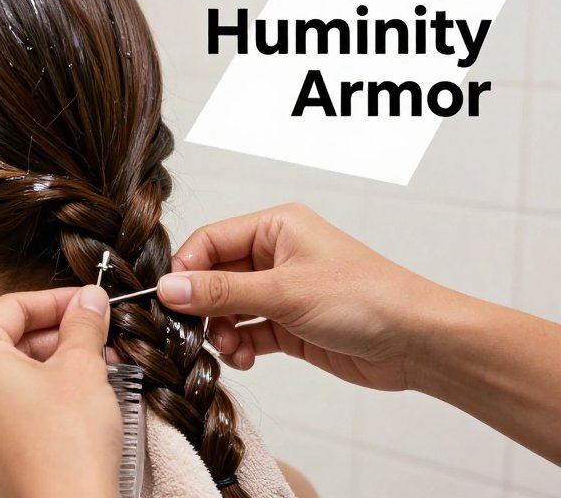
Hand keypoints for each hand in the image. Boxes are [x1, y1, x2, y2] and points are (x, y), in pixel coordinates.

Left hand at [0, 286, 121, 497]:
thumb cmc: (66, 448)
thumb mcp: (83, 367)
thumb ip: (83, 324)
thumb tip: (89, 301)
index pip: (12, 307)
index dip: (56, 299)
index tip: (88, 301)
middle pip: (7, 340)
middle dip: (57, 335)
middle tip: (97, 334)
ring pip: (9, 376)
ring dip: (53, 365)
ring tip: (96, 367)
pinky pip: (8, 409)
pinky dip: (40, 397)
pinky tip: (78, 401)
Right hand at [159, 203, 451, 391]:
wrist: (417, 342)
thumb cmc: (365, 298)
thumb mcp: (284, 292)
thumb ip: (221, 292)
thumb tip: (168, 289)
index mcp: (275, 227)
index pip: (210, 240)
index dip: (186, 269)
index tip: (169, 300)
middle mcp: (276, 254)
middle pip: (215, 276)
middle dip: (204, 307)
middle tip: (196, 332)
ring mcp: (282, 290)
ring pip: (228, 308)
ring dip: (222, 331)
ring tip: (231, 350)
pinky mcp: (289, 324)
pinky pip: (247, 332)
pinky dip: (240, 347)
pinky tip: (245, 359)